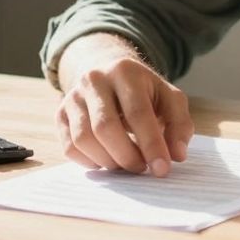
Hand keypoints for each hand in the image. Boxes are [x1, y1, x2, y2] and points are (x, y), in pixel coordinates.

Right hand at [54, 34, 193, 176]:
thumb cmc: (144, 92)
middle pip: (105, 127)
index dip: (151, 144)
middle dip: (127, 156)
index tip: (163, 168)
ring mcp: (73, 96)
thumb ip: (179, 124)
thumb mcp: (169, 98)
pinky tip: (108, 159)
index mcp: (125, 71)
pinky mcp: (60, 113)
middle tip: (143, 168)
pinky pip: (70, 147)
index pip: (137, 112)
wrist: (108, 74)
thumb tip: (177, 154)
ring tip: (127, 164)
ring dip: (109, 161)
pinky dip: (90, 161)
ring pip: (84, 139)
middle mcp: (94, 80)